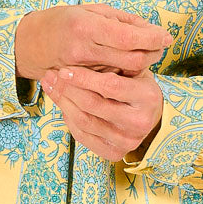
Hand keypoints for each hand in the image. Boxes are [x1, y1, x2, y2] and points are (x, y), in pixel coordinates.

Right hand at [15, 4, 171, 81]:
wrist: (30, 44)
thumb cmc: (64, 20)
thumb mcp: (92, 10)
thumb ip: (122, 20)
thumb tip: (152, 30)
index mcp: (85, 27)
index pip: (128, 38)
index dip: (152, 38)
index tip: (166, 36)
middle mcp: (82, 51)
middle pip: (131, 60)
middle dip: (152, 52)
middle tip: (160, 44)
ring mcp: (80, 70)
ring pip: (124, 73)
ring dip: (142, 63)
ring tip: (147, 51)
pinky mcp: (80, 84)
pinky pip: (111, 82)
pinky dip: (125, 73)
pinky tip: (128, 64)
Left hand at [40, 64, 163, 162]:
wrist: (152, 116)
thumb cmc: (137, 87)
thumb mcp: (134, 71)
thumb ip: (115, 62)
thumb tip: (81, 51)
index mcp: (148, 97)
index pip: (109, 86)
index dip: (83, 78)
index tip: (64, 69)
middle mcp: (140, 122)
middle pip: (93, 105)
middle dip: (67, 89)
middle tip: (50, 75)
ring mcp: (128, 140)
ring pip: (84, 121)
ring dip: (62, 102)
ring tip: (50, 87)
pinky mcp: (115, 153)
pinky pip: (83, 136)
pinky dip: (68, 119)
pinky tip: (62, 104)